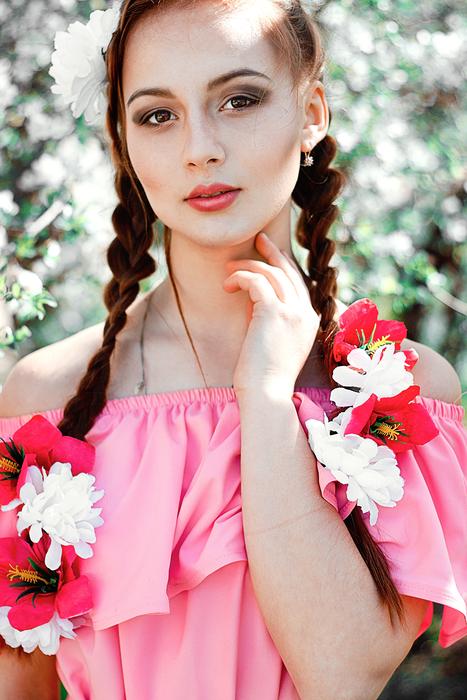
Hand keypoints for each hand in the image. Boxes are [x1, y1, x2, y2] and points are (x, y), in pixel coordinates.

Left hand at [223, 232, 320, 396]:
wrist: (267, 394)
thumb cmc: (265, 378)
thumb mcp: (275, 346)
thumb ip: (272, 324)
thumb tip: (255, 306)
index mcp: (309, 321)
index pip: (299, 284)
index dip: (284, 266)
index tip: (270, 255)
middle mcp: (305, 313)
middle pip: (290, 271)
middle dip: (273, 252)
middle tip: (257, 240)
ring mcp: (292, 312)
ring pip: (272, 272)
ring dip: (248, 266)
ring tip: (229, 269)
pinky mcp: (273, 312)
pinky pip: (256, 280)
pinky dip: (241, 277)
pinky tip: (228, 285)